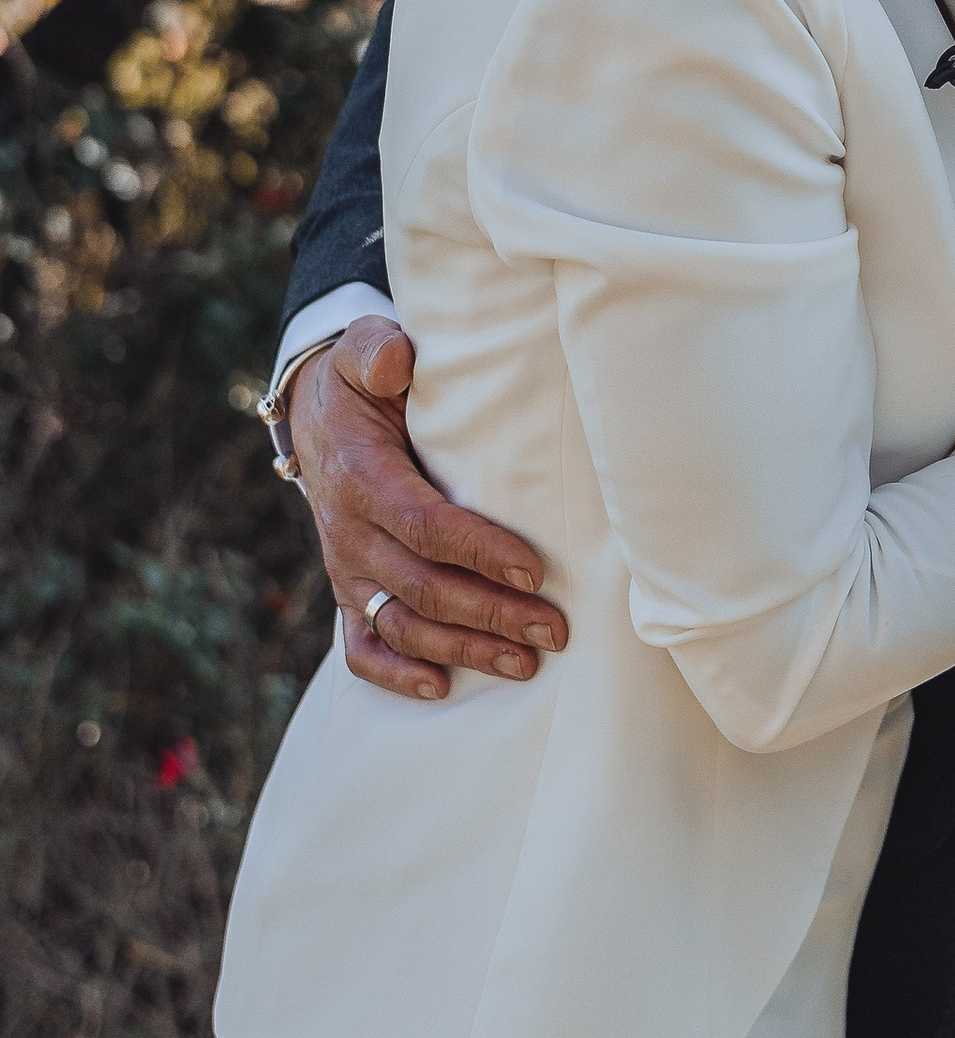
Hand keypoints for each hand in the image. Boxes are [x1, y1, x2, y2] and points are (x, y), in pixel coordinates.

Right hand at [289, 319, 566, 703]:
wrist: (318, 415)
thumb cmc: (364, 383)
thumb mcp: (364, 352)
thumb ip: (378, 350)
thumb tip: (399, 360)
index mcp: (362, 477)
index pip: (423, 524)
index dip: (478, 551)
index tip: (534, 569)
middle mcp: (351, 533)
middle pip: (424, 587)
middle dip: (491, 613)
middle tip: (553, 628)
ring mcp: (348, 569)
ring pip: (404, 624)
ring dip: (464, 649)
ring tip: (526, 663)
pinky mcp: (349, 591)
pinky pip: (362, 646)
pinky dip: (395, 674)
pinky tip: (441, 688)